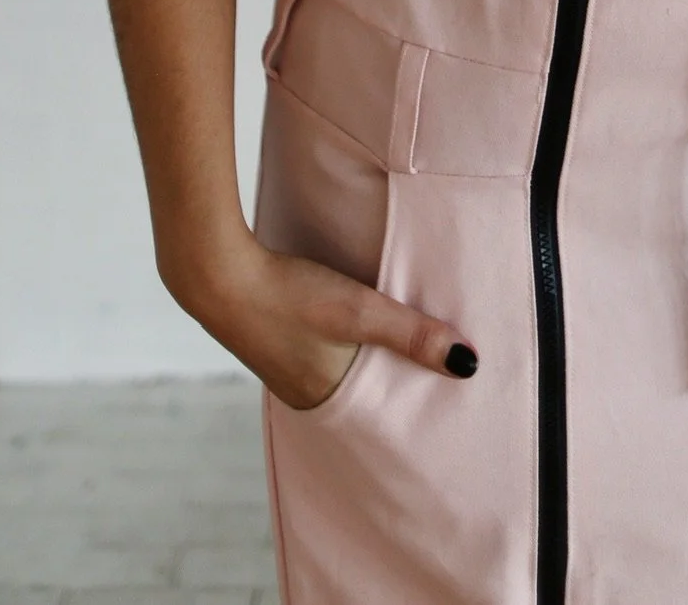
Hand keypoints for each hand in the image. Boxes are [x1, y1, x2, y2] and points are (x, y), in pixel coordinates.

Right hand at [175, 232, 478, 409]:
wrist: (219, 272)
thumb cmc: (291, 295)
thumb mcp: (360, 311)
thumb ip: (413, 335)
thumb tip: (468, 365)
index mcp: (324, 400)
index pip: (380, 416)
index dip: (410, 408)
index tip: (444, 403)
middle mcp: (304, 394)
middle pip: (363, 394)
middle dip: (394, 385)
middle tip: (435, 379)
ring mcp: (286, 368)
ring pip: (343, 370)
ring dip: (369, 360)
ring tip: (403, 353)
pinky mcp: (277, 340)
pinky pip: (323, 352)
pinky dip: (345, 345)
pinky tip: (354, 329)